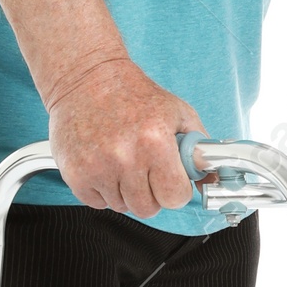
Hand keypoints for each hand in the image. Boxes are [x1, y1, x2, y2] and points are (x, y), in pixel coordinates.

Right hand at [46, 54, 208, 217]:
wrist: (87, 79)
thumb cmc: (132, 94)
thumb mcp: (177, 112)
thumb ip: (198, 149)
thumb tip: (210, 179)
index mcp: (155, 142)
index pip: (174, 197)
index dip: (175, 190)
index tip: (170, 180)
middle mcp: (125, 157)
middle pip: (147, 208)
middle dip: (150, 193)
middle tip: (145, 169)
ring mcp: (98, 168)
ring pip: (122, 206)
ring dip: (125, 191)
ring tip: (122, 161)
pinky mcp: (75, 174)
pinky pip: (97, 203)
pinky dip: (102, 190)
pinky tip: (104, 164)